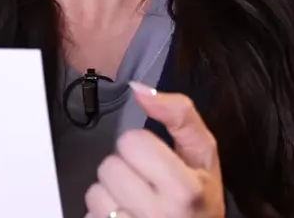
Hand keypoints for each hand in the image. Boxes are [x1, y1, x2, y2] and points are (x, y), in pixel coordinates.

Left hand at [83, 82, 224, 217]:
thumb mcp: (204, 156)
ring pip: (94, 193)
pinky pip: (89, 215)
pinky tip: (126, 217)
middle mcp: (158, 215)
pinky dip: (102, 216)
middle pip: (109, 166)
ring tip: (135, 203)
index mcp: (184, 190)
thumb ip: (180, 115)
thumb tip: (138, 88)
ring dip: (111, 194)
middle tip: (146, 184)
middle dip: (124, 171)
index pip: (131, 141)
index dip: (142, 147)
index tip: (157, 163)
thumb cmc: (200, 201)